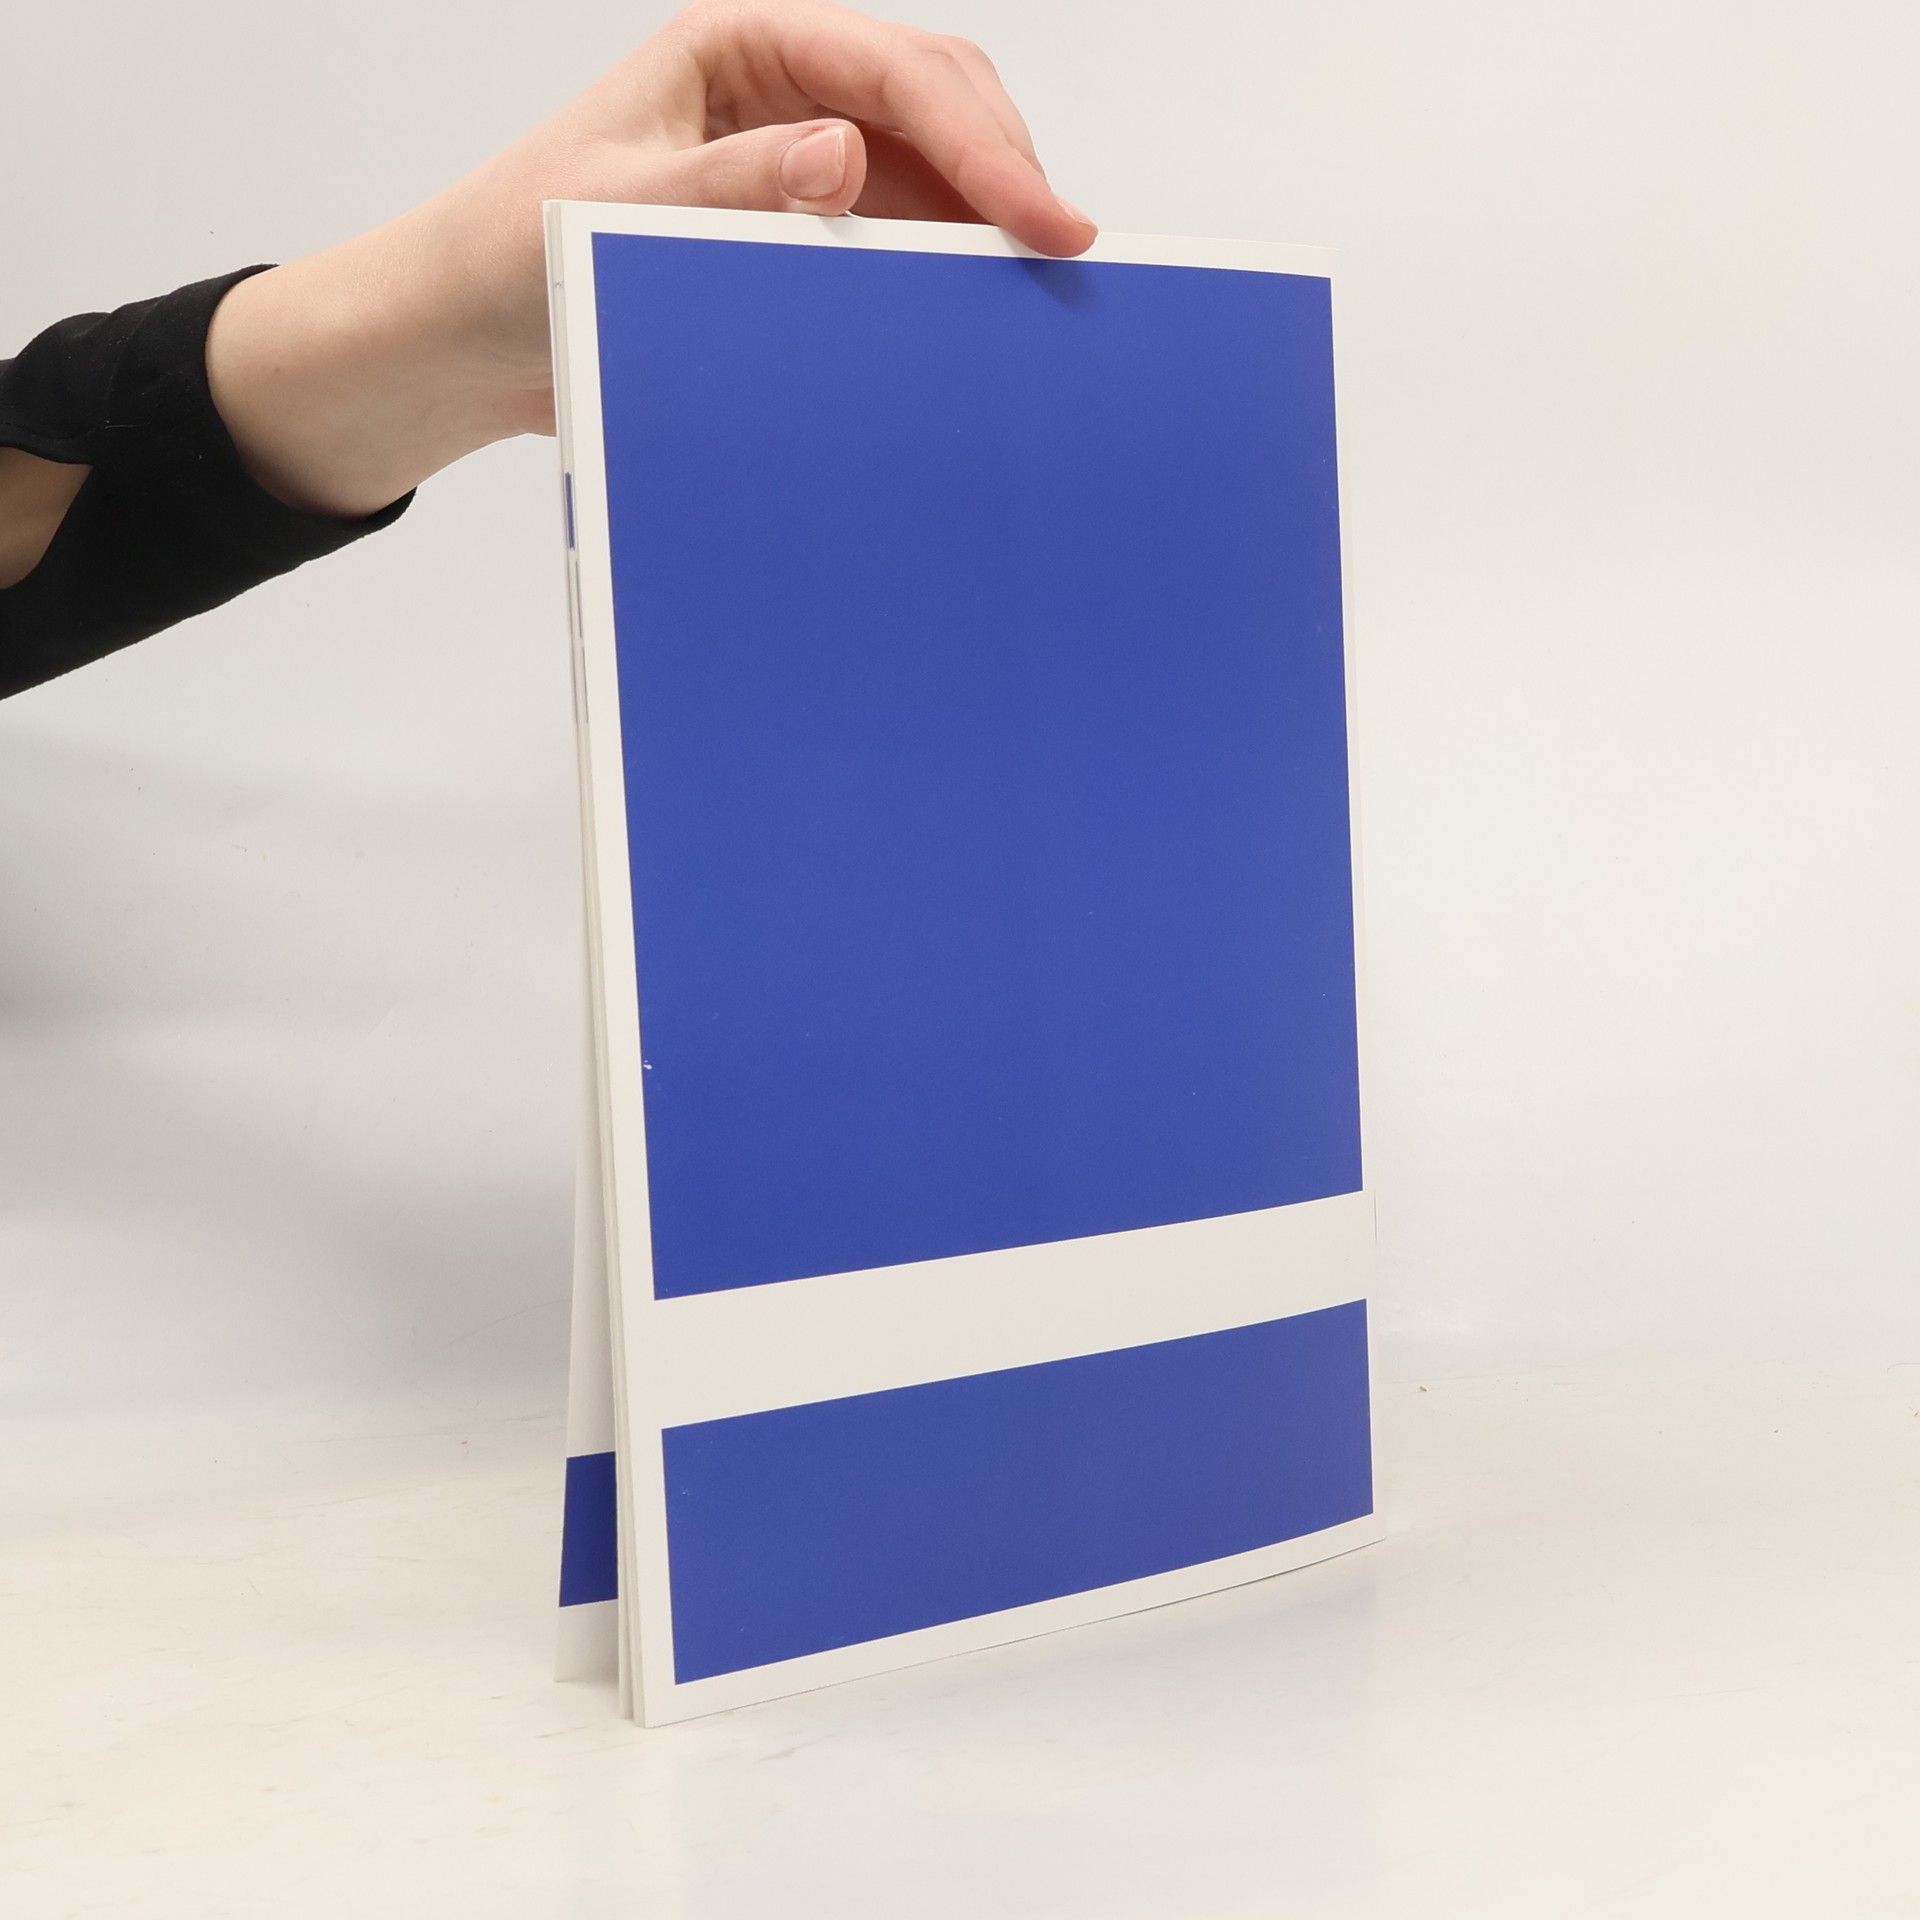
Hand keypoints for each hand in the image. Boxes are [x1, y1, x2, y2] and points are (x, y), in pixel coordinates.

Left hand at [207, 0, 1094, 518]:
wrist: (464, 339)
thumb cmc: (509, 253)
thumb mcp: (610, 210)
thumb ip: (728, 182)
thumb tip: (844, 153)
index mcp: (741, 47)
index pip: (897, 73)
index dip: (986, 144)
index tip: (1044, 223)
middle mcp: (783, 90)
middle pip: (940, 100)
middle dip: (1008, 170)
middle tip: (1066, 258)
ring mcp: (799, 157)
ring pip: (936, 166)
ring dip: (987, 220)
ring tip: (1036, 293)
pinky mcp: (799, 228)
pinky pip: (901, 233)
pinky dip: (946, 266)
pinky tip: (973, 312)